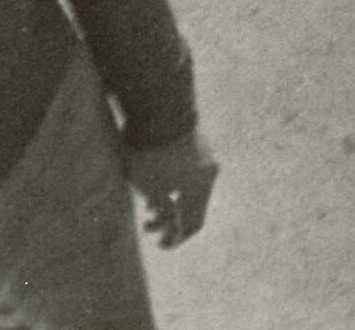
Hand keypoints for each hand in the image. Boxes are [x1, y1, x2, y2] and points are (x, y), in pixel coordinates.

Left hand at [125, 131, 217, 246]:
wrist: (160, 109)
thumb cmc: (154, 157)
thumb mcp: (153, 192)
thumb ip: (165, 213)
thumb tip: (172, 227)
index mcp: (202, 187)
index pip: (194, 223)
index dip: (176, 239)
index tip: (158, 244)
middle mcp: (209, 171)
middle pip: (191, 204)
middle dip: (170, 218)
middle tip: (147, 223)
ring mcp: (204, 152)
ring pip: (188, 185)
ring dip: (169, 199)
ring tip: (146, 201)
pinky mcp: (193, 139)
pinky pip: (186, 169)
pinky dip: (171, 182)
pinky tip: (153, 178)